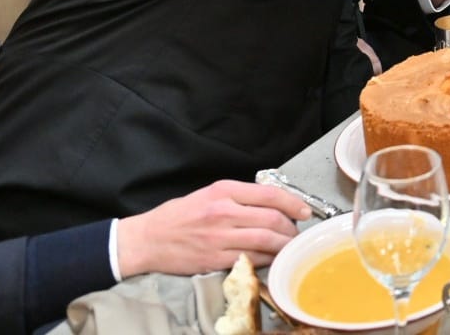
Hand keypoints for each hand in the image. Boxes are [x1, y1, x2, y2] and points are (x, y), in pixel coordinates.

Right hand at [115, 179, 309, 276]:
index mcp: (223, 190)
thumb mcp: (208, 193)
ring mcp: (219, 237)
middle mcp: (223, 211)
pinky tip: (271, 258)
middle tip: (297, 231)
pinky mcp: (214, 259)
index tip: (304, 209)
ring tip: (289, 246)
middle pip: (272, 218)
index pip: (269, 194)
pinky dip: (266, 258)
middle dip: (291, 226)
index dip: (293, 202)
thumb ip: (238, 196)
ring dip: (283, 244)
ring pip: (265, 240)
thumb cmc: (177, 215)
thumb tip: (270, 203)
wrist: (146, 239)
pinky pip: (250, 258)